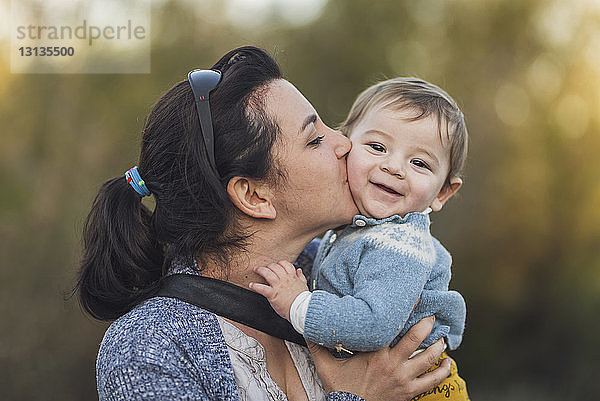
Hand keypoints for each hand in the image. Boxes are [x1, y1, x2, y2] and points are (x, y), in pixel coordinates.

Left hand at [249, 260, 308, 319]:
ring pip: (267, 273)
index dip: (279, 263)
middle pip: (274, 267)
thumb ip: (300, 277)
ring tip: (256, 269)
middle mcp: (284, 279)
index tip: (276, 265)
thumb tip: (299, 270)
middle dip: (269, 266)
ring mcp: (278, 286)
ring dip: (260, 270)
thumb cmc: (302, 299)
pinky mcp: (272, 294)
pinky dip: (255, 286)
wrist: (301, 309)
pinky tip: (251, 285)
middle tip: (265, 268)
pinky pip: (261, 288)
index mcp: (292, 276)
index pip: (284, 264)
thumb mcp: (304, 285)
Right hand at [307, 316, 450, 400]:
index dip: (406, 312)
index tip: (417, 299)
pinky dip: (442, 372)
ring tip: (443, 339)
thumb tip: (305, 327)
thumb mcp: (325, 366)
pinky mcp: (409, 392)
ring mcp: (403, 379)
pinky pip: (431, 382)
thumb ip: (317, 345)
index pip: (392, 327)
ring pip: (428, 359)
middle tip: (434, 316)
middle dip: (428, 325)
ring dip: (438, 347)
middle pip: (416, 340)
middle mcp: (392, 364)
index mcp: (375, 353)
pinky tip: (447, 364)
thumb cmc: (340, 389)